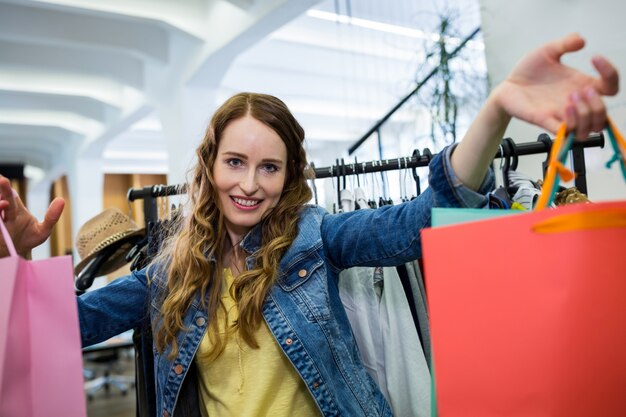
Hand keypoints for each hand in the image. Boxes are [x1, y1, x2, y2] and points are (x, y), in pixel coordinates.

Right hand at [0, 175, 64, 257]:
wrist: (18, 254)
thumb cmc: (30, 238)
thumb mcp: (43, 230)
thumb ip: (52, 217)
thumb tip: (61, 200)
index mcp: (14, 209)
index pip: (10, 196)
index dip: (6, 188)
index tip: (3, 180)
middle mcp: (3, 214)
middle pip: (1, 201)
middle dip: (1, 191)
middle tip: (2, 180)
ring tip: (3, 204)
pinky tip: (0, 219)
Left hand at [492, 33, 618, 138]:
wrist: (507, 84)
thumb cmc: (528, 70)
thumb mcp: (548, 51)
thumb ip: (565, 43)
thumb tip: (582, 40)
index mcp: (581, 85)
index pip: (610, 87)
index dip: (610, 74)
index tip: (595, 57)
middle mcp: (575, 103)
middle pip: (603, 116)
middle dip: (598, 104)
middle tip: (581, 91)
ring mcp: (561, 115)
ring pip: (589, 129)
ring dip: (586, 115)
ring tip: (571, 100)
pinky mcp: (546, 121)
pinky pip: (566, 132)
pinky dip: (570, 123)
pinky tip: (564, 107)